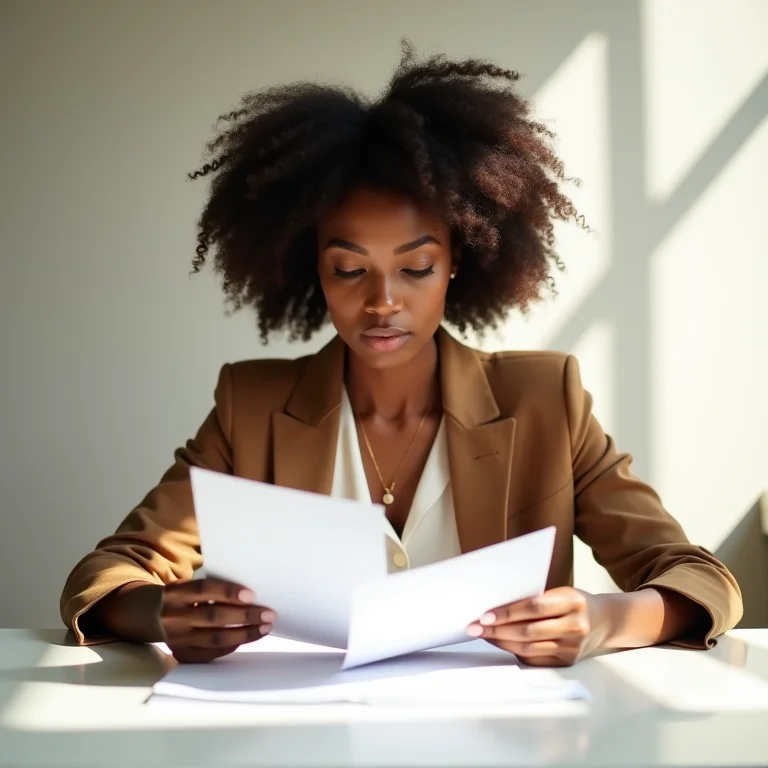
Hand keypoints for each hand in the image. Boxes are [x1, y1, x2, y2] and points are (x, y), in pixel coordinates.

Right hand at [160, 578, 275, 663]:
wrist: (147, 615)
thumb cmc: (180, 596)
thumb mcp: (187, 585)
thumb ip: (211, 587)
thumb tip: (249, 593)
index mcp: (175, 593)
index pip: (203, 589)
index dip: (228, 592)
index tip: (252, 594)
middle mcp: (173, 617)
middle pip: (213, 617)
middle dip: (244, 615)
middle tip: (269, 614)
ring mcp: (176, 639)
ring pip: (215, 638)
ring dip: (244, 633)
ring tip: (265, 627)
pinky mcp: (182, 654)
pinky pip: (212, 653)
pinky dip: (232, 645)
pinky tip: (248, 637)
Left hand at [466, 587, 603, 666]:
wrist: (603, 621)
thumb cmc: (573, 602)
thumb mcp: (560, 592)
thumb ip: (534, 598)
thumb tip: (495, 606)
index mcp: (573, 602)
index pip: (534, 607)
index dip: (507, 612)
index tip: (484, 615)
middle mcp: (576, 626)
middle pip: (528, 631)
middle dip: (496, 630)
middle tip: (474, 627)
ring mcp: (573, 648)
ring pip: (528, 648)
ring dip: (501, 641)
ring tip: (483, 634)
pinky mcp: (567, 662)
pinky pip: (535, 659)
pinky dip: (514, 651)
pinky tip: (500, 643)